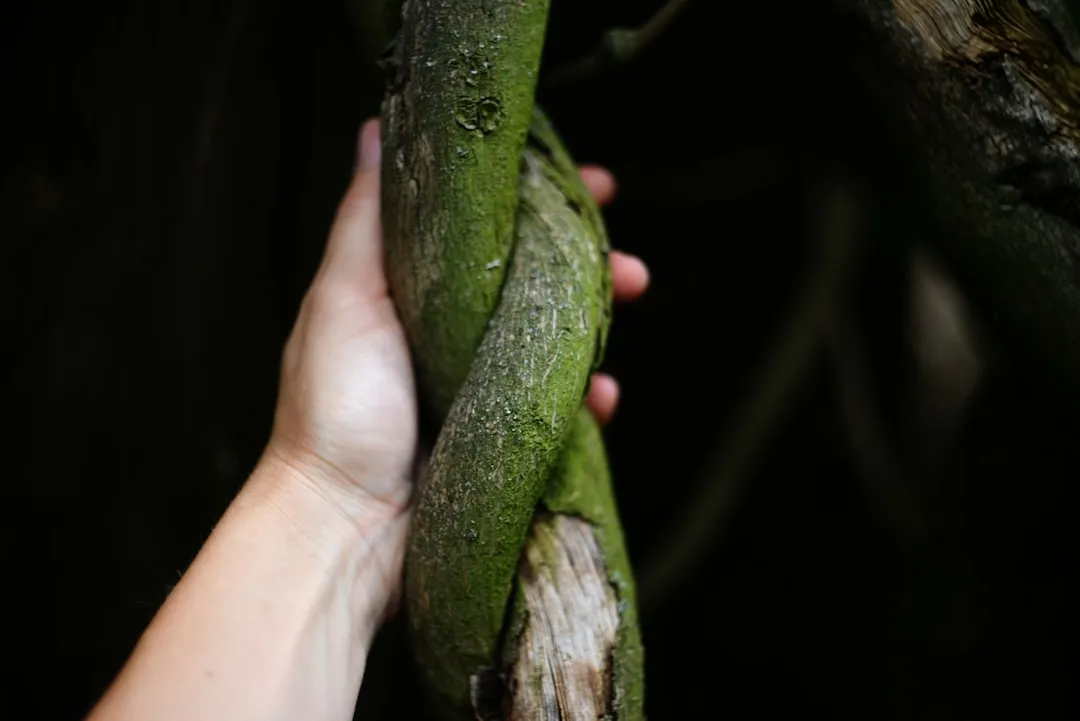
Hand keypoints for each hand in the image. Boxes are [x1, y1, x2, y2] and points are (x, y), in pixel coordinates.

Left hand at [266, 119, 648, 523]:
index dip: (536, 201)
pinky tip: (603, 397)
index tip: (586, 181)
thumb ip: (366, 220)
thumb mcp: (343, 298)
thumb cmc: (333, 409)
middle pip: (532, 281)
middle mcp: (446, 335)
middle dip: (587, 261)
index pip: (484, 230)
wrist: (343, 528)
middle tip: (629, 258)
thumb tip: (375, 129)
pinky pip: (559, 408)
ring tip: (627, 304)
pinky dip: (586, 398)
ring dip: (598, 319)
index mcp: (409, 293)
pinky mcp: (501, 437)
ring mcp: (477, 388)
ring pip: (554, 339)